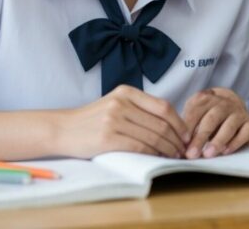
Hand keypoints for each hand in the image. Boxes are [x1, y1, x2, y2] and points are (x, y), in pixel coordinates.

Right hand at [58, 85, 189, 157]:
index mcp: (126, 91)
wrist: (61, 129)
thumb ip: (139, 108)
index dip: (179, 123)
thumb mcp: (115, 104)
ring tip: (173, 156)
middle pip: (161, 123)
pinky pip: (139, 146)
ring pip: (153, 136)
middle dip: (177, 139)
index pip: (163, 106)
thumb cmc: (91, 120)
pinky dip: (153, 154)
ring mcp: (114, 119)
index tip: (187, 135)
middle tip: (183, 150)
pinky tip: (158, 158)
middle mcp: (121, 103)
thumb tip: (171, 124)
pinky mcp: (107, 137)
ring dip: (167, 149)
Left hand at [181, 88, 248, 158]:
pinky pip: (245, 132)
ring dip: (218, 140)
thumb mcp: (195, 114)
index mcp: (206, 98)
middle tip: (192, 154)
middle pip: (211, 119)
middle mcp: (224, 103)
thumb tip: (178, 145)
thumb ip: (187, 126)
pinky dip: (235, 142)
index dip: (188, 128)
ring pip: (229, 125)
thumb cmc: (207, 114)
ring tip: (208, 154)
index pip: (195, 112)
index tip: (182, 143)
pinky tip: (225, 151)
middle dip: (201, 138)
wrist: (231, 105)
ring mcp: (238, 112)